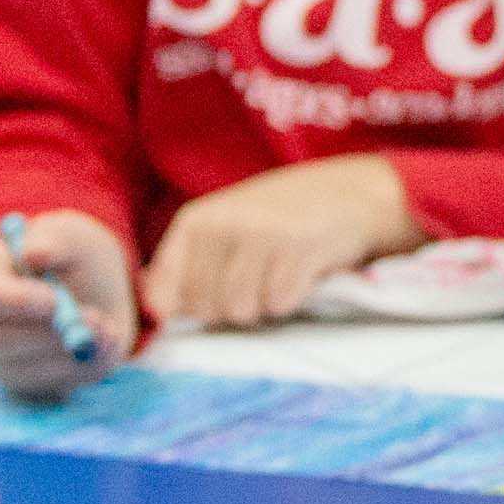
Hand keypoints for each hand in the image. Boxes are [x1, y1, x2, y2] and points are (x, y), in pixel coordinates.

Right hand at [0, 211, 135, 400]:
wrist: (81, 285)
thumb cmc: (66, 254)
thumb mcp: (66, 234)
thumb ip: (53, 240)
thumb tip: (34, 252)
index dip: (16, 301)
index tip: (53, 300)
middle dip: (50, 336)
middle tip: (95, 321)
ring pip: (28, 372)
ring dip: (73, 357)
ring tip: (110, 330)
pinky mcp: (26, 385)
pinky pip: (51, 389)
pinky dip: (85, 371)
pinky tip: (107, 347)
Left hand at [142, 154, 422, 328]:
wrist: (348, 192)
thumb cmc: (278, 217)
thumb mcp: (224, 229)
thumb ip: (185, 266)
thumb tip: (154, 311)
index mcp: (196, 220)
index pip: (168, 294)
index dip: (192, 308)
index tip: (214, 297)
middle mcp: (222, 224)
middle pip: (207, 308)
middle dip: (232, 308)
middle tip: (258, 280)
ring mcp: (260, 235)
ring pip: (243, 311)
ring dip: (263, 305)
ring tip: (278, 274)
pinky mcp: (298, 250)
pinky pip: (280, 304)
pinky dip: (292, 298)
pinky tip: (301, 271)